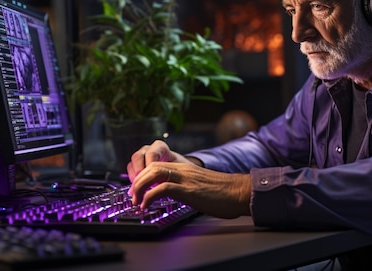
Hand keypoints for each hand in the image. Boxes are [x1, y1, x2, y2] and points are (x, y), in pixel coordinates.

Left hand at [127, 140, 251, 218]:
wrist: (239, 192)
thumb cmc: (224, 193)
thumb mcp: (200, 187)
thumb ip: (185, 187)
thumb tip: (173, 195)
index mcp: (186, 169)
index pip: (158, 164)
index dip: (143, 175)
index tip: (138, 189)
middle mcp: (183, 170)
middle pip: (152, 166)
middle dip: (137, 181)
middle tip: (132, 195)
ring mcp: (186, 179)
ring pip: (154, 173)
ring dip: (140, 187)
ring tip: (136, 200)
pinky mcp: (189, 190)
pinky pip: (162, 188)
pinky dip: (150, 197)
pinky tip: (146, 206)